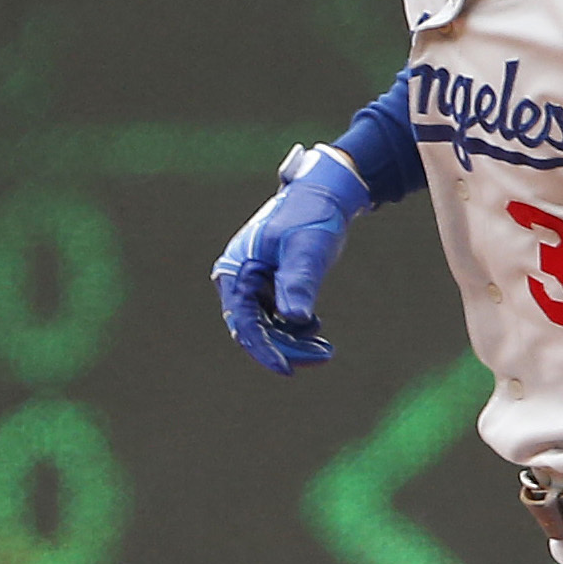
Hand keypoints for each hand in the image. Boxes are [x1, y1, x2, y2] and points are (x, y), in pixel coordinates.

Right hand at [214, 143, 379, 373]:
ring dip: (294, 342)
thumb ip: (298, 281)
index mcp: (237, 270)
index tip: (288, 370)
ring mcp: (253, 284)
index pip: (245, 323)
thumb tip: (295, 318)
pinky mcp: (269, 285)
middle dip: (287, 348)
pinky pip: (276, 318)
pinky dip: (296, 329)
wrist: (325, 193)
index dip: (265, 350)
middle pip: (255, 330)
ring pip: (268, 327)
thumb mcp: (306, 249)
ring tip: (325, 348)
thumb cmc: (312, 215)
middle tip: (323, 355)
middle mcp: (239, 280)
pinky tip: (316, 329)